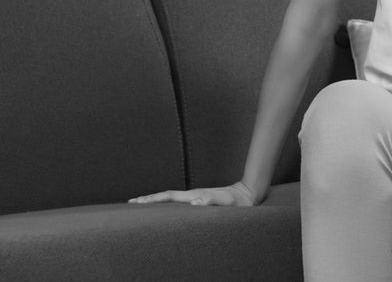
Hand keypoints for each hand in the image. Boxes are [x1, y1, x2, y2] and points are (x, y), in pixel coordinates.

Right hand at [128, 181, 259, 206]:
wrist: (246, 194)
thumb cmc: (236, 201)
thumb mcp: (225, 202)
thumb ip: (211, 201)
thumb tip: (194, 203)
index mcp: (194, 195)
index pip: (169, 196)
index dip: (153, 199)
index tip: (137, 201)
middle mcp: (193, 195)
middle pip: (166, 196)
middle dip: (149, 199)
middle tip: (131, 202)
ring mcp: (196, 197)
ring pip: (171, 198)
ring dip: (157, 201)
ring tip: (142, 204)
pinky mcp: (200, 201)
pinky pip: (179, 203)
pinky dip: (168, 204)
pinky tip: (165, 209)